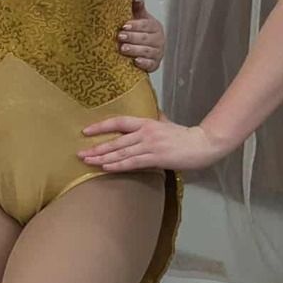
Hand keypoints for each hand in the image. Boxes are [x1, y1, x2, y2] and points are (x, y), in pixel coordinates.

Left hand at [79, 115, 226, 174]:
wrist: (203, 144)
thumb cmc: (184, 135)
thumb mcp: (165, 123)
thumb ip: (153, 120)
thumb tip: (148, 114)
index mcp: (146, 122)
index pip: (119, 122)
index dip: (101, 126)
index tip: (85, 131)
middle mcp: (145, 133)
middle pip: (116, 141)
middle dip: (96, 148)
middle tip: (79, 154)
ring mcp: (150, 146)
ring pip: (121, 153)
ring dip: (102, 159)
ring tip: (87, 162)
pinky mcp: (156, 158)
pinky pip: (133, 163)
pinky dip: (118, 166)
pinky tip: (106, 168)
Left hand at [117, 0, 164, 73]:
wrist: (144, 49)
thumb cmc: (140, 32)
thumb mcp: (139, 19)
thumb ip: (137, 9)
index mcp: (154, 27)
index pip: (147, 25)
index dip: (136, 25)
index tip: (124, 25)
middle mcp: (158, 40)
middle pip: (146, 38)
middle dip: (132, 37)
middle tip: (120, 36)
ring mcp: (157, 53)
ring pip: (148, 51)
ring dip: (135, 50)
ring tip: (123, 48)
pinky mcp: (154, 64)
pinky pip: (150, 64)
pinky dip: (144, 63)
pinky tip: (136, 61)